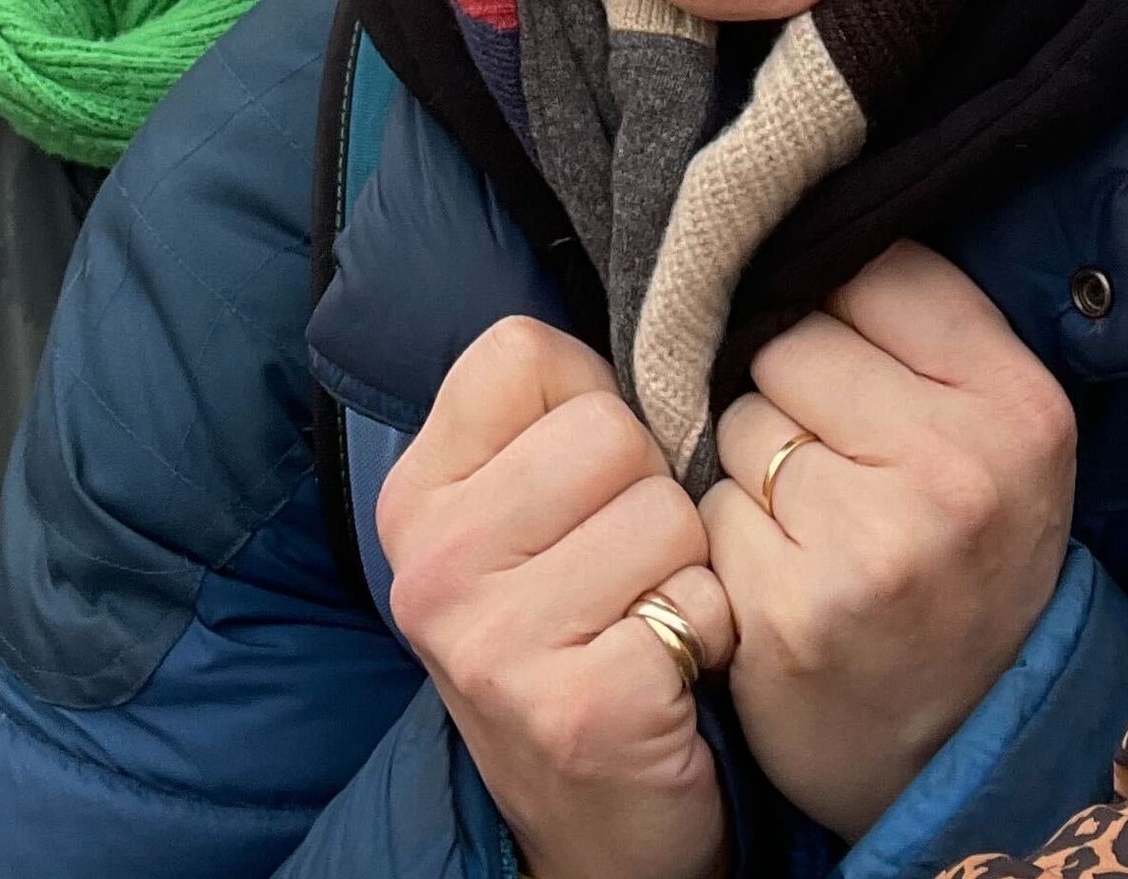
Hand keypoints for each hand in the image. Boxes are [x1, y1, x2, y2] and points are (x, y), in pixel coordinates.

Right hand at [378, 317, 737, 878]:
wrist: (595, 828)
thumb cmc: (581, 638)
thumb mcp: (524, 523)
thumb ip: (549, 420)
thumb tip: (648, 301)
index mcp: (417, 498)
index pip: (520, 351)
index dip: (589, 404)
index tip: (585, 484)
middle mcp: (433, 565)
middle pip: (608, 428)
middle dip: (651, 494)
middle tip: (624, 571)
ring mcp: (495, 642)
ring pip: (666, 510)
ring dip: (687, 568)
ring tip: (647, 619)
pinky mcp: (577, 706)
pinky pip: (699, 600)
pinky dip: (710, 635)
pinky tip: (669, 673)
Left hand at [700, 242, 1078, 839]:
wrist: (956, 748)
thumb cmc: (963, 565)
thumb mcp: (997, 444)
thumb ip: (924, 337)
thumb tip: (795, 223)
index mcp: (1019, 407)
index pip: (879, 269)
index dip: (839, 305)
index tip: (847, 354)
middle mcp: (957, 470)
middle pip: (792, 340)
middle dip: (790, 390)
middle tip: (834, 462)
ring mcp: (873, 543)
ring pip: (739, 418)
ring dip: (750, 462)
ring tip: (810, 522)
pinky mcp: (793, 606)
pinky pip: (709, 505)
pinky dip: (726, 534)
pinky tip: (774, 576)